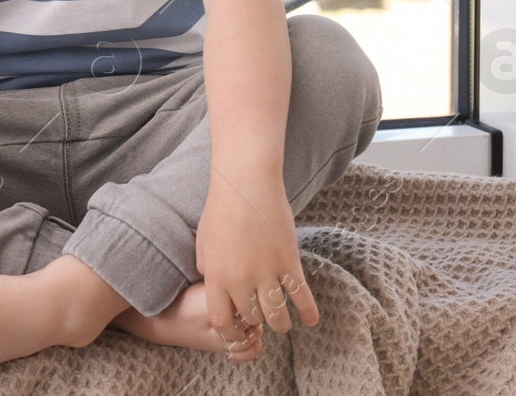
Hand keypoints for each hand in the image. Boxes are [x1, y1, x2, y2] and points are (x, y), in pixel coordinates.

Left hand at [194, 171, 318, 351]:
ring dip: (280, 323)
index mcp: (217, 277)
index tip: (237, 329)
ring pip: (277, 316)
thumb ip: (207, 268)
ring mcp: (266, 272)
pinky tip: (311, 321)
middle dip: (256, 321)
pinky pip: (301, 296)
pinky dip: (309, 312)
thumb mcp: (203, 242)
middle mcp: (241, 280)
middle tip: (261, 316)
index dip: (230, 331)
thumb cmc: (221, 209)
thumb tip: (212, 284)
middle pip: (252, 319)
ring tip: (282, 322)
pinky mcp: (288, 262)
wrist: (245, 184)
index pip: (222, 321)